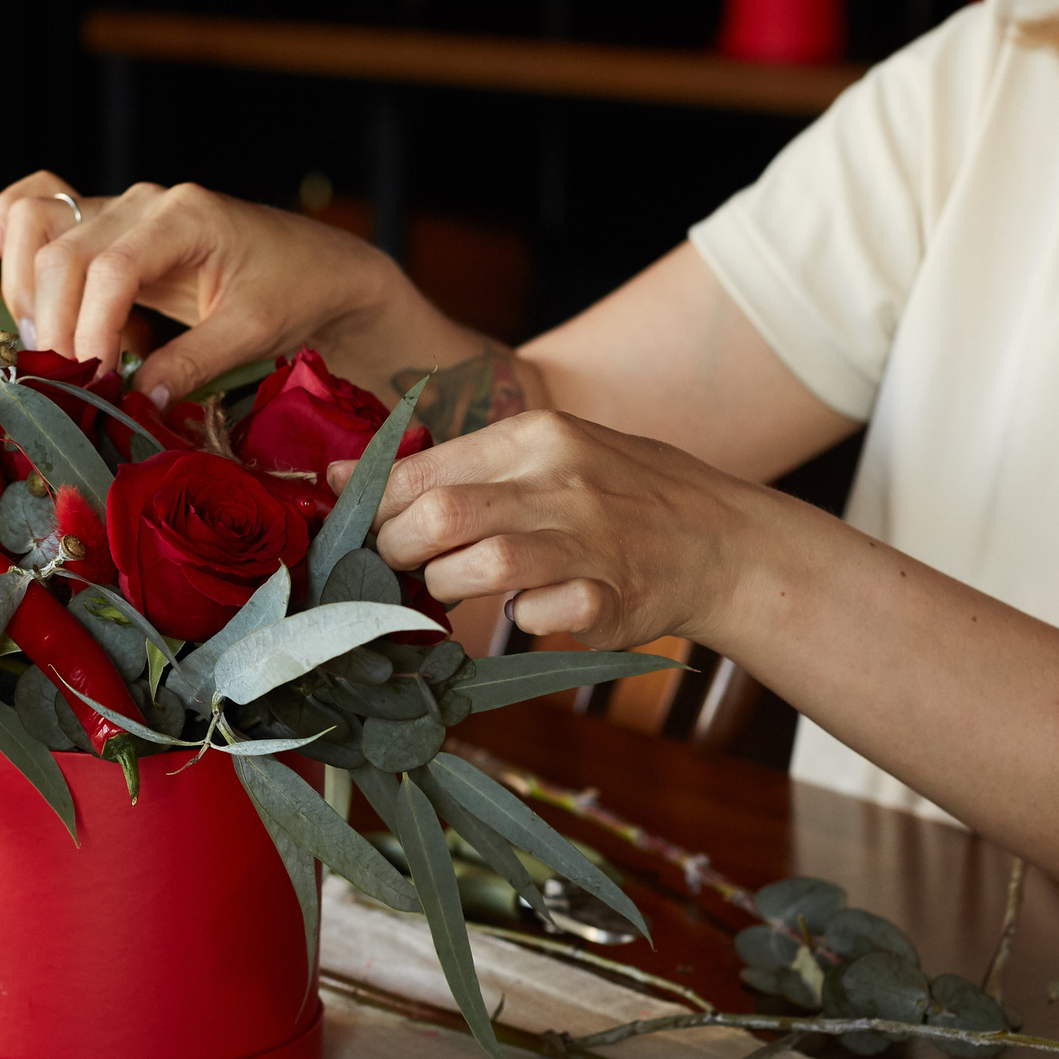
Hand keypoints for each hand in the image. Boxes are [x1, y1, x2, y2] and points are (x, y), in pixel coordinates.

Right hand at [0, 171, 403, 403]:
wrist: (317, 266)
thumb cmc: (295, 290)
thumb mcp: (255, 331)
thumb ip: (195, 364)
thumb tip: (138, 402)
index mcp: (187, 217)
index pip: (112, 267)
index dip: (91, 328)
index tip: (95, 381)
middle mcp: (145, 202)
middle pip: (63, 248)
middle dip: (52, 321)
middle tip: (66, 383)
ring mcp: (123, 208)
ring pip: (39, 222)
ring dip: (26, 287)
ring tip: (46, 347)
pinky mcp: (111, 228)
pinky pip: (43, 209)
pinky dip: (14, 231)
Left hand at [362, 411, 757, 649]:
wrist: (716, 539)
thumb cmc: (610, 493)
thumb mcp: (543, 454)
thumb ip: (451, 466)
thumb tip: (341, 477)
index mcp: (536, 437)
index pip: (421, 470)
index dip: (373, 508)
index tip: (361, 530)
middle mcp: (561, 483)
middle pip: (439, 518)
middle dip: (397, 552)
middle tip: (401, 566)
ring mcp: (589, 543)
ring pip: (480, 569)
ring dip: (447, 589)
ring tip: (452, 588)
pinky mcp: (610, 601)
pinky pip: (540, 619)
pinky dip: (522, 621)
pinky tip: (528, 610)